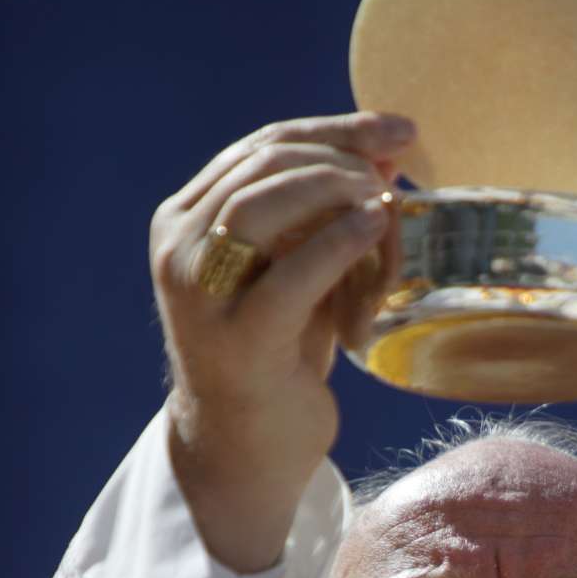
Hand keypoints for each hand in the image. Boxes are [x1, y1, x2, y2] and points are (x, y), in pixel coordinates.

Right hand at [151, 110, 414, 570]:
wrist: (246, 449)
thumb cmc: (278, 356)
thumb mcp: (297, 271)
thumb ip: (323, 215)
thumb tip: (386, 152)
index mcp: (184, 220)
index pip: (258, 147)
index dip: (332, 128)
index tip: (396, 129)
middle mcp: (178, 249)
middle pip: (262, 166)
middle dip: (339, 154)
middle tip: (398, 166)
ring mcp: (200, 295)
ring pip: (264, 205)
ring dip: (335, 189)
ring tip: (386, 200)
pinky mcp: (238, 340)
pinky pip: (292, 275)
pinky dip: (340, 241)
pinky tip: (377, 227)